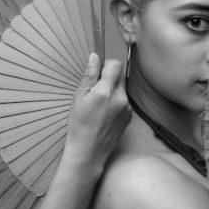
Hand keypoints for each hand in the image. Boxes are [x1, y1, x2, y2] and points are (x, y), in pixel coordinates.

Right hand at [64, 54, 131, 170]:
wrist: (89, 152)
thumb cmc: (79, 126)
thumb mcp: (78, 98)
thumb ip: (89, 76)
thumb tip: (95, 57)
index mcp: (105, 92)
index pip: (115, 65)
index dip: (106, 65)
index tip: (98, 73)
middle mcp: (120, 98)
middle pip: (121, 75)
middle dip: (110, 77)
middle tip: (96, 89)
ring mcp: (127, 108)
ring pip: (122, 88)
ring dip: (113, 89)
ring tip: (99, 104)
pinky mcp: (130, 116)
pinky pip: (124, 100)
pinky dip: (116, 101)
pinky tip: (104, 113)